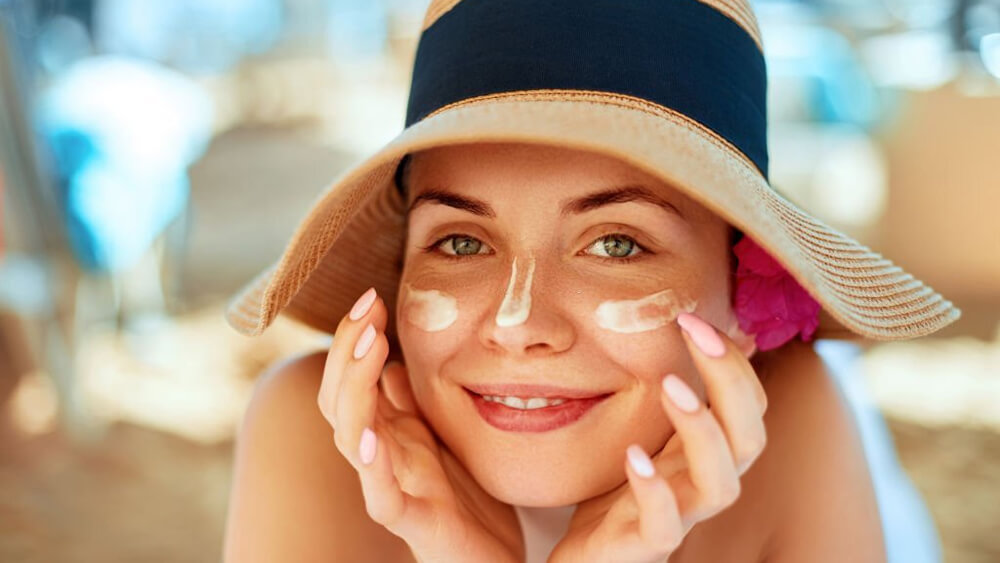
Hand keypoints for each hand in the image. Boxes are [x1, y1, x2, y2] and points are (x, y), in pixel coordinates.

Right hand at [317, 288, 523, 562]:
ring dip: (355, 388)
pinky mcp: (412, 521)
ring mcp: (392, 487)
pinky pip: (382, 493)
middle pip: (340, 398)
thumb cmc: (466, 495)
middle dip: (348, 348)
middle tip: (366, 305)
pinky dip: (372, 463)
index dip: (354, 336)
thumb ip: (413, 401)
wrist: (490, 558)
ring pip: (351, 438)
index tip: (371, 294)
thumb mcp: (443, 433)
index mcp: (390, 431)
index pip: (353, 377)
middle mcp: (382, 455)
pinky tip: (371, 436)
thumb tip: (391, 358)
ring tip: (369, 345)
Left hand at [547, 311, 768, 562]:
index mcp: (702, 453)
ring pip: (722, 483)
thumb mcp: (643, 434)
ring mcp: (679, 517)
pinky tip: (634, 456)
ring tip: (672, 385)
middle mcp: (701, 484)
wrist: (584, 560)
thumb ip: (672, 396)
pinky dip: (655, 491)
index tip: (693, 316)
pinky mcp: (644, 546)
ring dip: (703, 430)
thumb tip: (700, 332)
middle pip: (749, 437)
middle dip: (730, 379)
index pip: (747, 406)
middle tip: (693, 329)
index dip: (733, 361)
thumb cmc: (614, 494)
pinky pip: (665, 526)